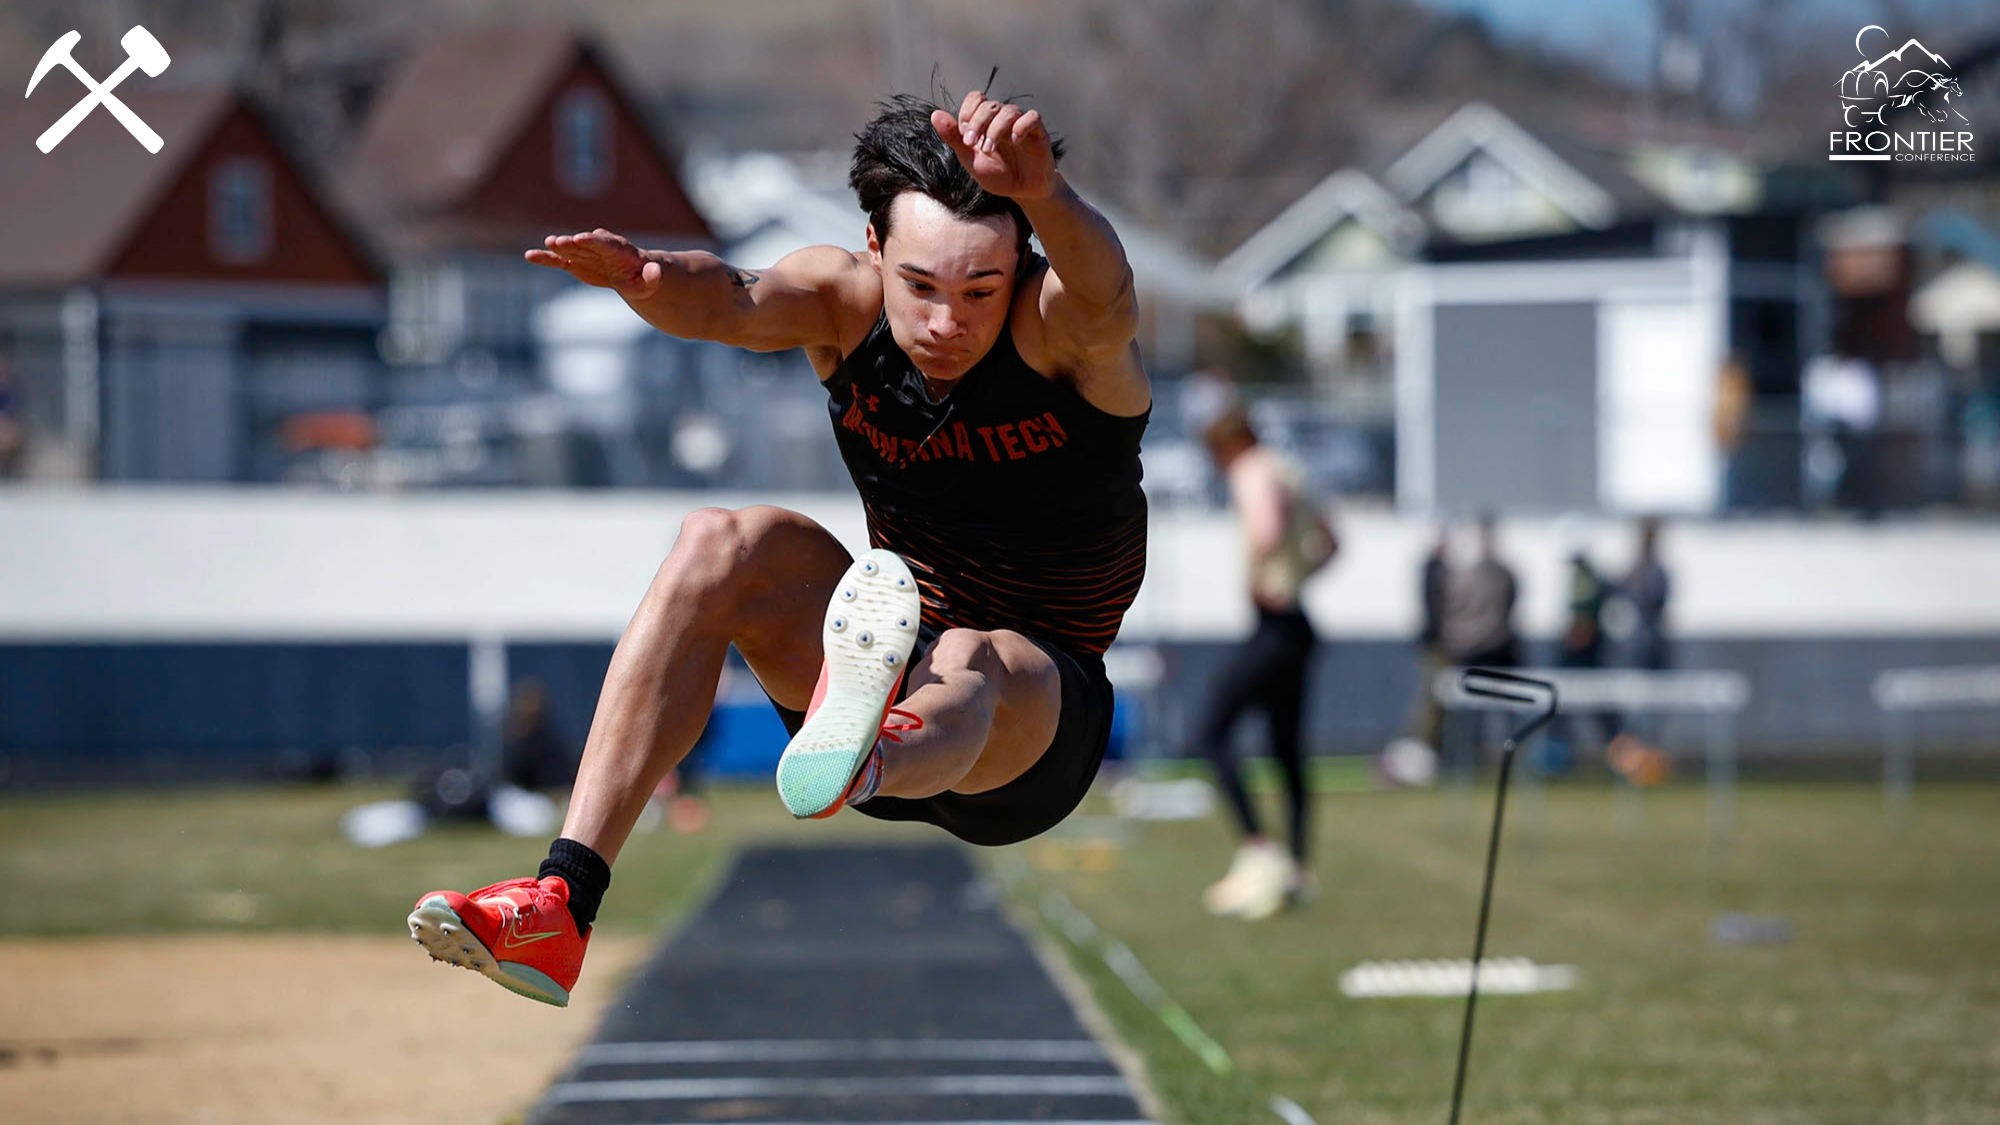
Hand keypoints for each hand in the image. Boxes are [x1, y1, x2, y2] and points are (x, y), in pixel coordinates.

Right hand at [524, 228, 661, 298]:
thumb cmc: (642, 278)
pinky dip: (546, 258)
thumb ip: (652, 277)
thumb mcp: (650, 281)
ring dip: (558, 247)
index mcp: (619, 250)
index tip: (582, 238)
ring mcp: (585, 253)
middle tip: (560, 241)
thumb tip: (655, 272)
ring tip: (547, 244)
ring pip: (570, 249)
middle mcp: (599, 247)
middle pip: (585, 244)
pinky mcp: (575, 262)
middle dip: (573, 242)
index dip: (594, 241)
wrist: (631, 274)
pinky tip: (530, 255)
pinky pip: (559, 260)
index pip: (606, 244)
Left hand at [930, 92, 1056, 200]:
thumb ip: (953, 138)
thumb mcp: (970, 159)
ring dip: (995, 129)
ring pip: (1009, 110)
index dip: (968, 112)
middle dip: (978, 123)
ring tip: (989, 149)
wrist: (1022, 192)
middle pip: (990, 104)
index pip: (976, 98)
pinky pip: (1033, 117)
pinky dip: (1021, 126)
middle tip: (973, 144)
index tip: (964, 136)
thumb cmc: (997, 174)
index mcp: (986, 121)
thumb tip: (934, 115)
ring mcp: (1021, 124)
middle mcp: (1003, 119)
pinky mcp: (1039, 132)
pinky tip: (1014, 141)